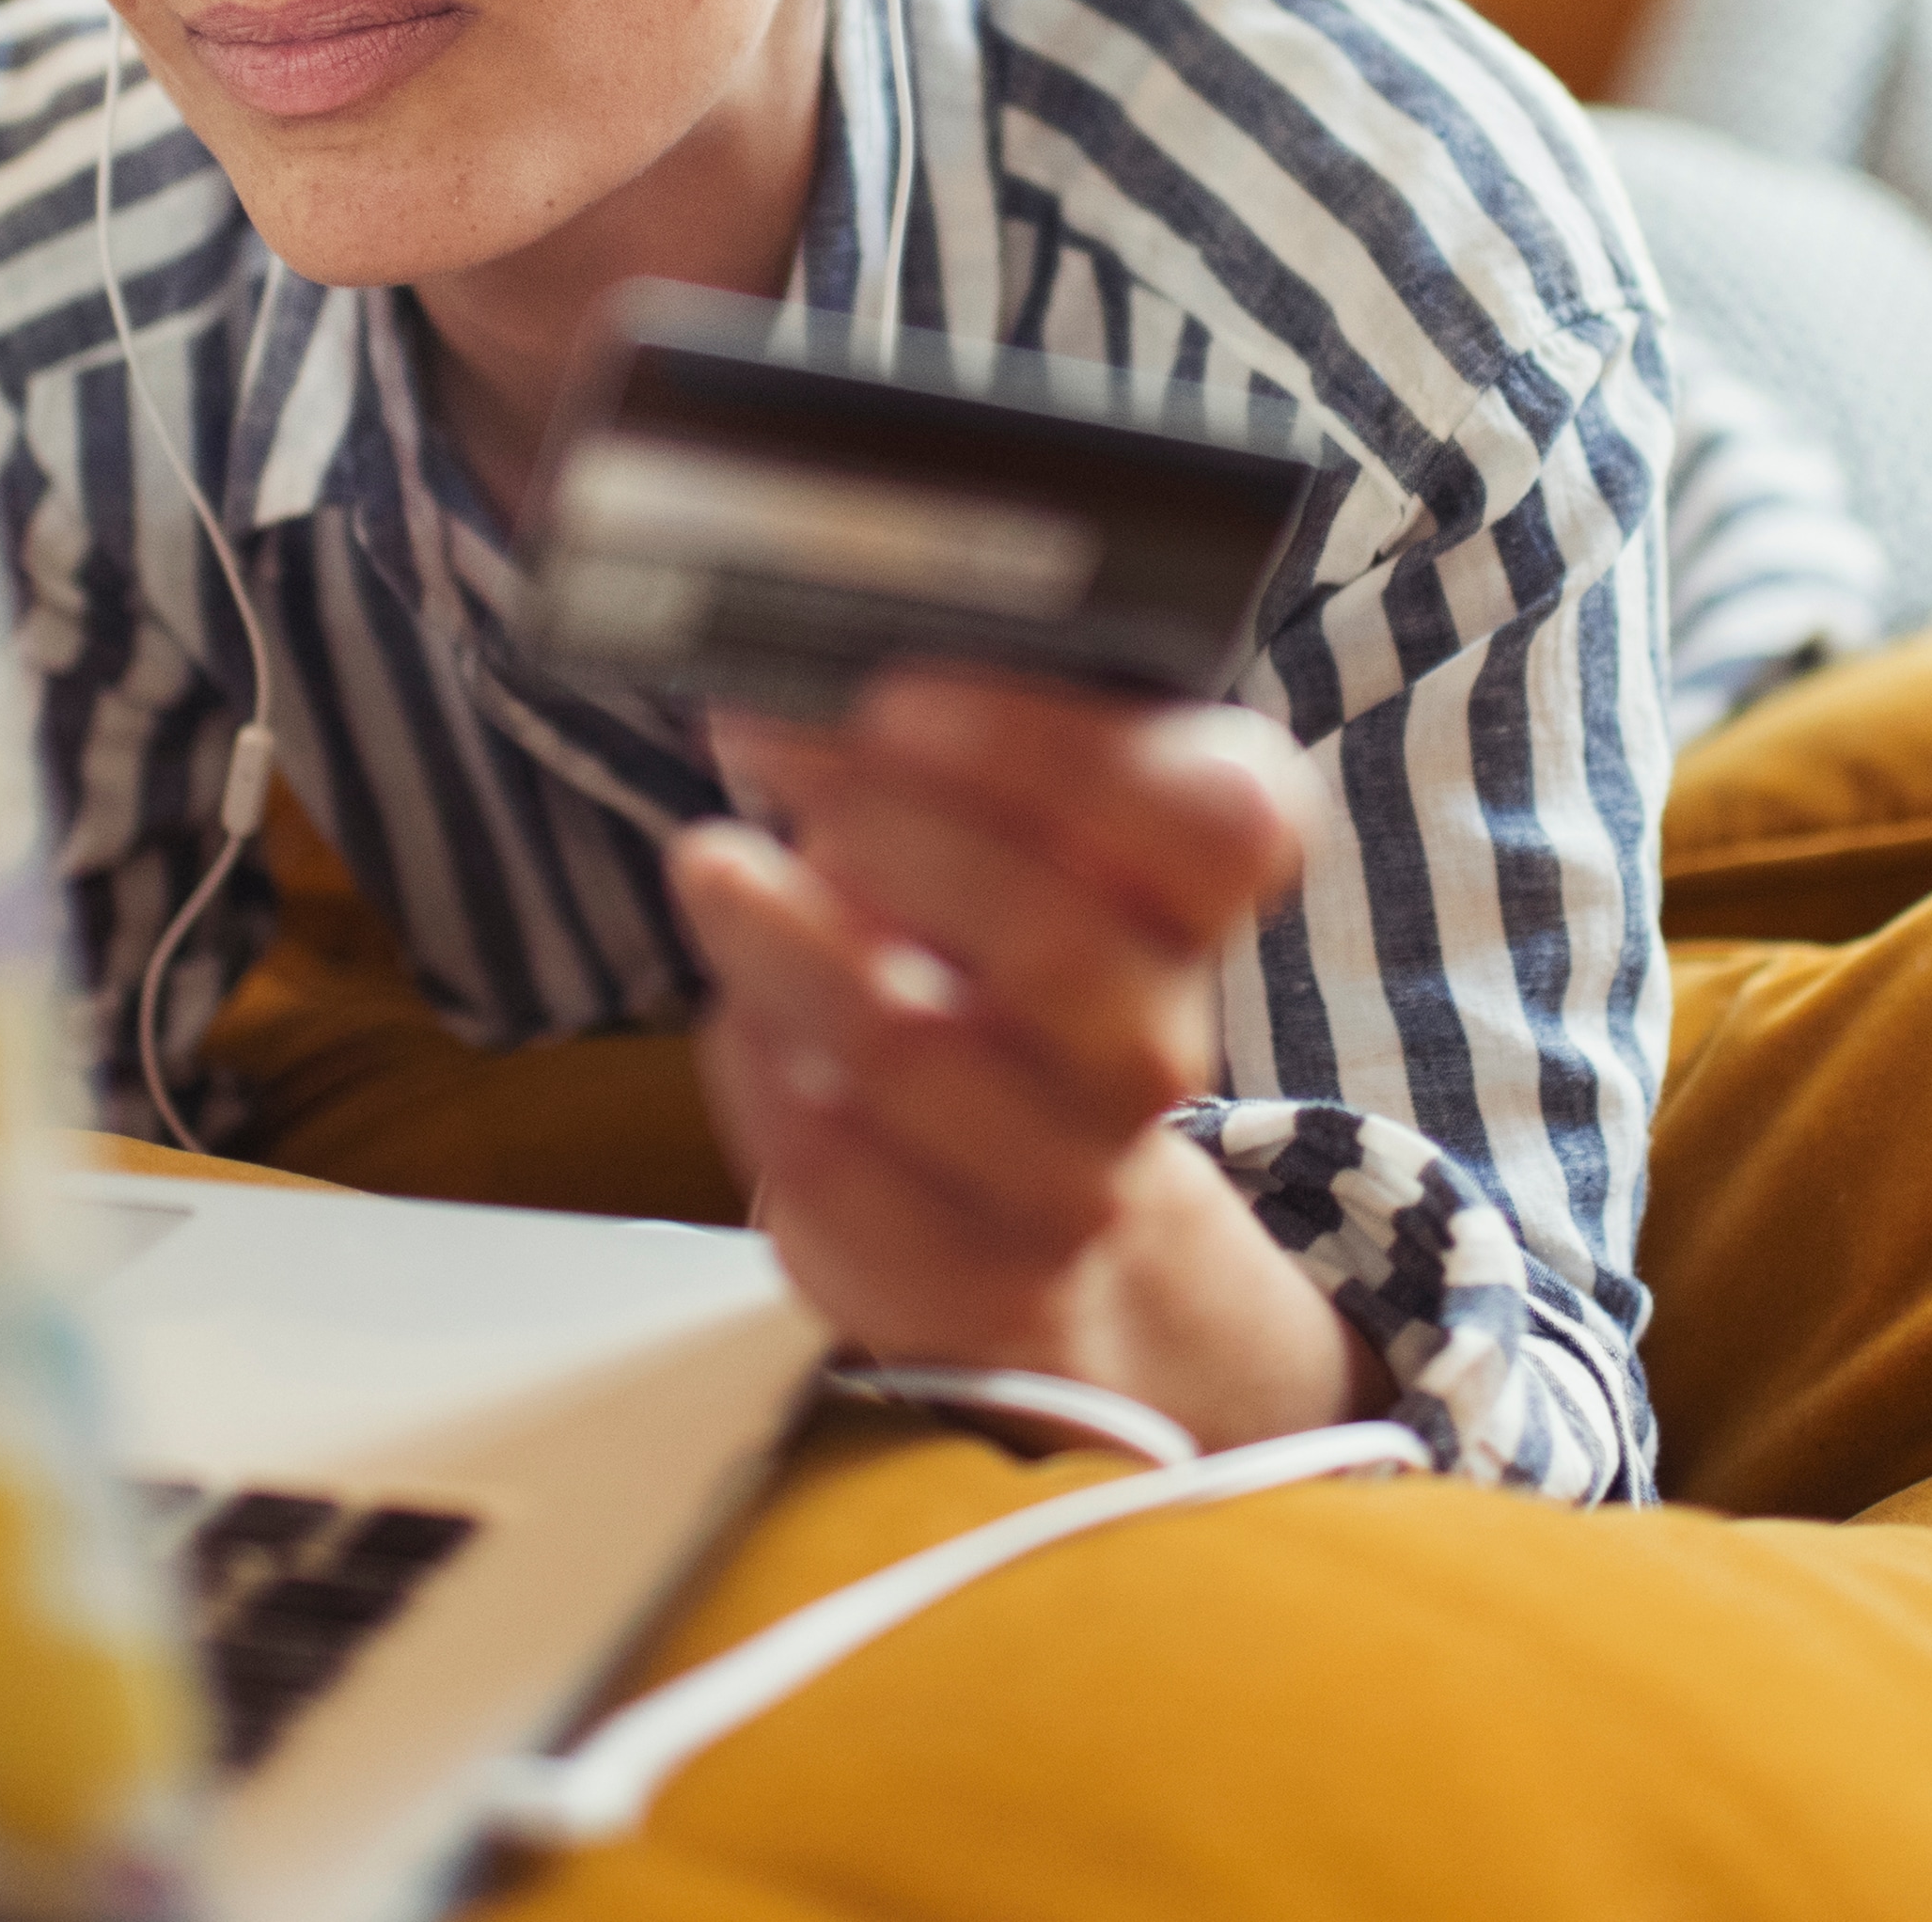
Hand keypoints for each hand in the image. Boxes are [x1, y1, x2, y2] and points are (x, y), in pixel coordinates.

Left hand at [670, 669, 1383, 1451]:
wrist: (1028, 1215)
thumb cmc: (985, 970)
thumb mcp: (1004, 840)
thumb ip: (950, 750)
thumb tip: (806, 658)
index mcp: (1193, 903)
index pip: (1219, 825)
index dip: (1056, 756)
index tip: (899, 698)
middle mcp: (1156, 1044)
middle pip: (1053, 938)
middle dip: (884, 825)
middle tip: (764, 745)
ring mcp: (1071, 1175)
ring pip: (917, 1052)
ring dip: (786, 942)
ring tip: (711, 869)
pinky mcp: (967, 1273)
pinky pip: (838, 1166)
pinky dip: (763, 1071)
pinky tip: (746, 1019)